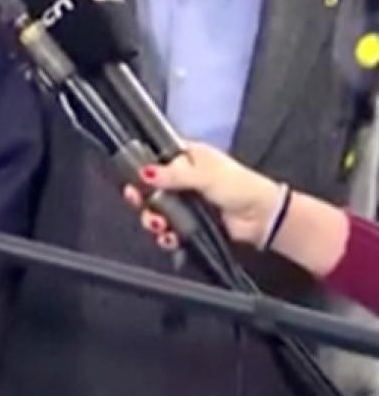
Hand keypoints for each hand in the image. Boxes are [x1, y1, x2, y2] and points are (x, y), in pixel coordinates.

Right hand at [123, 142, 280, 248]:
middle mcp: (181, 179)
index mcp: (185, 158)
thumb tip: (144, 173)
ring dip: (152, 219)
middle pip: (147, 188)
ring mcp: (184, 203)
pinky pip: (167, 231)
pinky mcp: (188, 224)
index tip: (131, 180)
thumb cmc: (241, 186)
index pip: (152, 159)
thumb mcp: (205, 174)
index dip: (138, 169)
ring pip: (155, 211)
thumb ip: (172, 175)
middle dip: (141, 199)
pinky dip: (165, 236)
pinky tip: (168, 237)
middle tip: (138, 202)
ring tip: (159, 225)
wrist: (263, 218)